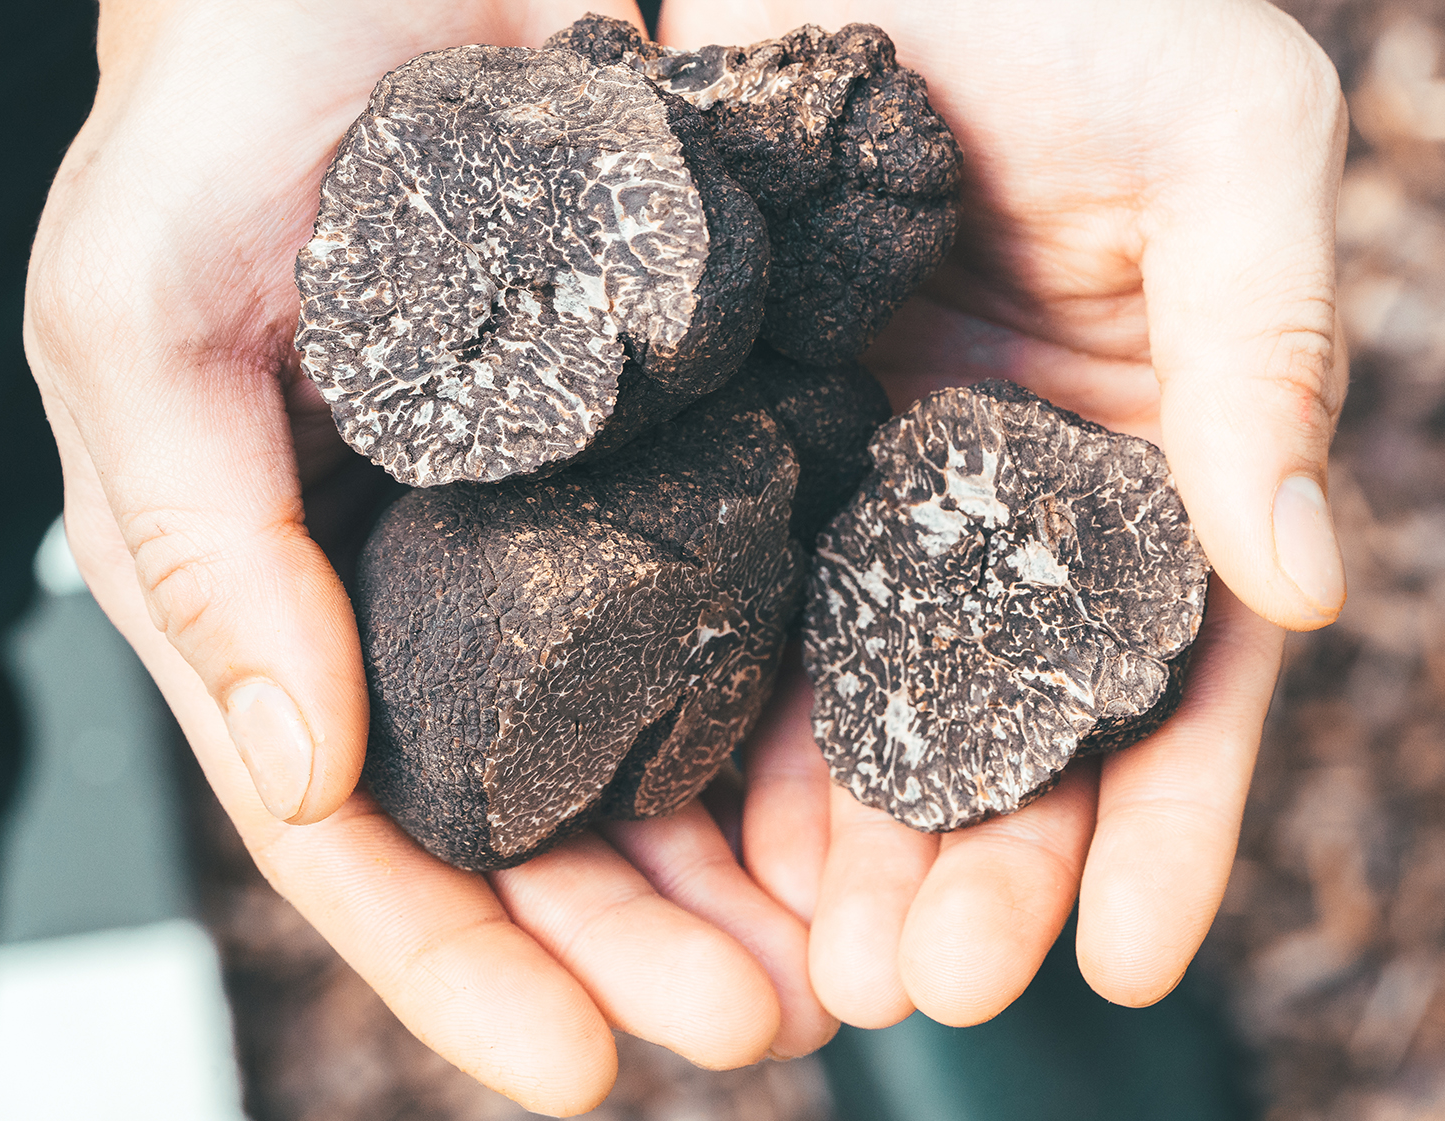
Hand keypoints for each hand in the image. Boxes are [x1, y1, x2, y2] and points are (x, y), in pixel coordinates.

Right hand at [24, 2, 834, 1111]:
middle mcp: (431, 594)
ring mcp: (559, 531)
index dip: (459, 964)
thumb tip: (300, 770)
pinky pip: (736, 598)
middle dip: (633, 943)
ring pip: (647, 746)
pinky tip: (868, 780)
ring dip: (734, 866)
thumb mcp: (145, 326)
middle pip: (530, 827)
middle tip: (755, 1024)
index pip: (365, 831)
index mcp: (291, 599)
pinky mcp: (672, 447)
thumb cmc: (225, 122)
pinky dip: (793, 704)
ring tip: (834, 955)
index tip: (577, 1069)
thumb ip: (198, 548)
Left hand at [658, 0, 1346, 1024]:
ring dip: (861, 845)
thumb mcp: (1228, 138)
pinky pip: (755, 617)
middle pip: (1012, 730)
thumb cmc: (1078, 5)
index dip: (1161, 827)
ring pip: (878, 707)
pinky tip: (721, 832)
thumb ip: (1268, 345)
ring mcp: (881, 492)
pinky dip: (747, 730)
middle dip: (983, 872)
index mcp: (1157, 458)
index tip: (1122, 963)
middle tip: (923, 989)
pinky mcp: (766, 459)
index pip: (1176, 680)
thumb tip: (1303, 581)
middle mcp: (1016, 503)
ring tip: (825, 965)